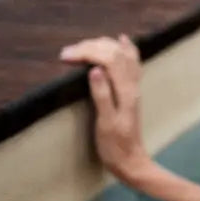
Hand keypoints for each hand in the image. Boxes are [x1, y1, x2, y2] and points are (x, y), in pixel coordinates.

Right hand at [59, 34, 150, 178]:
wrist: (132, 161)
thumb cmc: (115, 147)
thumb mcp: (105, 123)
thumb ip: (102, 96)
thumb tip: (95, 70)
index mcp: (126, 92)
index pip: (109, 60)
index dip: (86, 53)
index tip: (65, 57)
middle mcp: (133, 86)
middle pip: (115, 53)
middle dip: (91, 47)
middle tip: (67, 53)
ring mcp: (135, 88)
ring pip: (124, 55)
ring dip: (103, 45)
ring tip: (83, 46)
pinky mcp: (132, 92)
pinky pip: (133, 62)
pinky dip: (127, 48)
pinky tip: (122, 40)